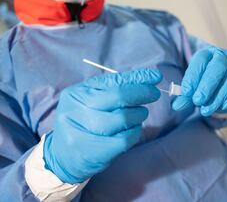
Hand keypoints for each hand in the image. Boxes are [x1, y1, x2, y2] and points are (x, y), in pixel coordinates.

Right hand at [43, 69, 161, 183]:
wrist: (63, 157)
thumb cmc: (83, 123)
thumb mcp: (90, 101)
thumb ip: (113, 90)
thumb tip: (145, 80)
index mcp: (76, 93)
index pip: (112, 82)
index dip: (136, 78)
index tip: (155, 77)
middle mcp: (76, 110)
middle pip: (118, 97)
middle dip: (142, 93)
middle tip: (154, 94)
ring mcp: (83, 132)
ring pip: (124, 118)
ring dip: (138, 115)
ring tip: (139, 114)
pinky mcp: (93, 151)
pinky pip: (125, 138)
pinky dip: (134, 132)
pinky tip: (132, 130)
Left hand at [172, 47, 226, 115]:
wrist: (225, 83)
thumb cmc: (206, 82)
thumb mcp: (193, 86)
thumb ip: (185, 96)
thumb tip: (177, 106)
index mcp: (208, 53)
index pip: (200, 60)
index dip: (193, 76)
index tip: (186, 92)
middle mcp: (225, 56)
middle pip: (217, 67)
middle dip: (206, 86)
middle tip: (197, 101)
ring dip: (216, 98)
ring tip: (206, 110)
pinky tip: (222, 106)